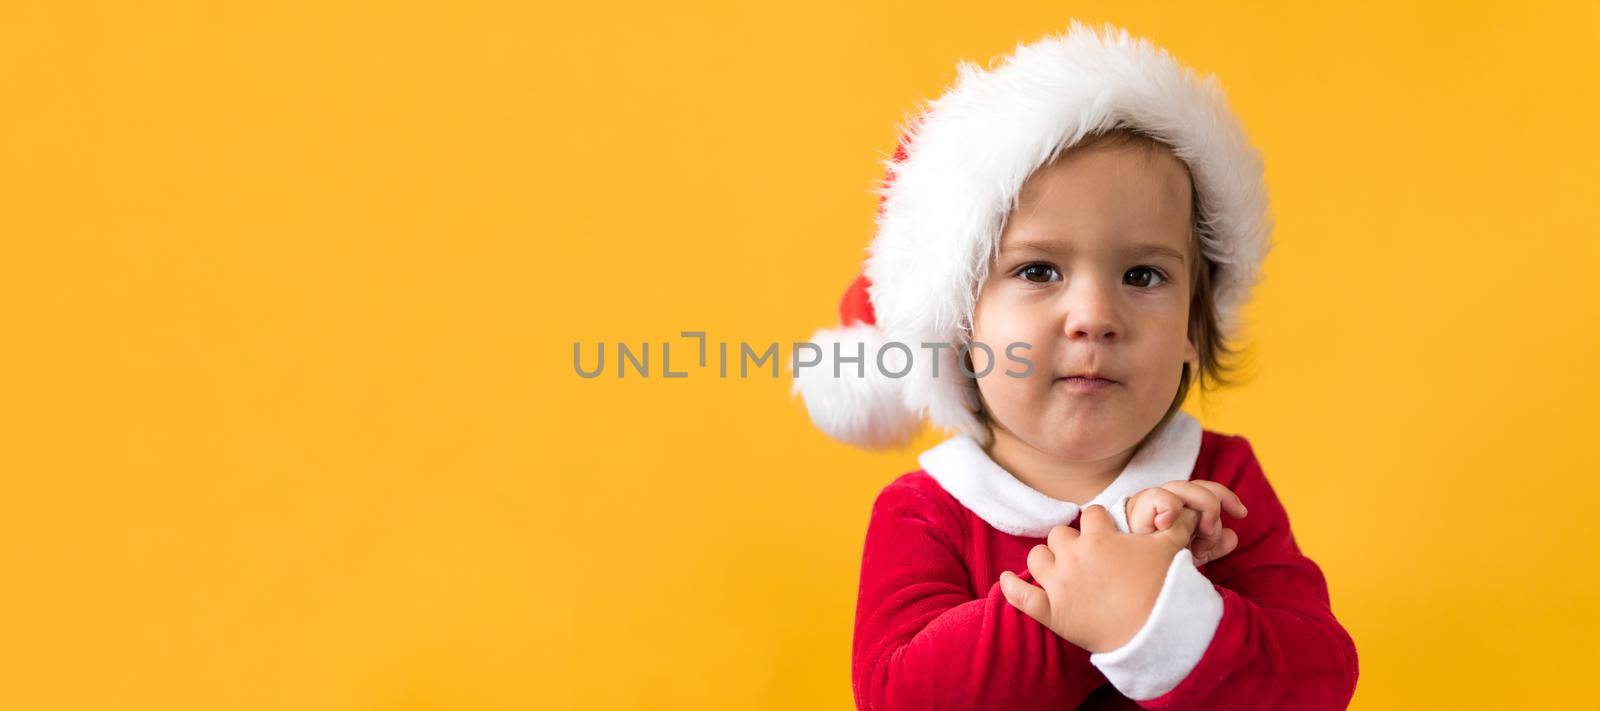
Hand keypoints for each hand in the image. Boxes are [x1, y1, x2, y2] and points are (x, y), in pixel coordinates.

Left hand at [998, 504, 1199, 652]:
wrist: (1157, 633)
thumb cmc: (1166, 589)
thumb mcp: (1172, 549)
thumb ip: (1175, 523)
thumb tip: (1185, 508)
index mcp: (1100, 538)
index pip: (1090, 515)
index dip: (1098, 523)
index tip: (1105, 534)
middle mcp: (1074, 556)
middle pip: (1059, 534)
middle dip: (1071, 542)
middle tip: (1086, 558)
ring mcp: (1060, 584)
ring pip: (1036, 557)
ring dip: (1046, 560)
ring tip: (1059, 569)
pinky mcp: (1051, 613)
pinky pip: (1020, 596)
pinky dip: (1010, 588)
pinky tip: (1005, 581)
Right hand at [1124, 480, 1247, 565]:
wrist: (1123, 580)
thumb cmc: (1154, 567)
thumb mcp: (1189, 557)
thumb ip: (1211, 546)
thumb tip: (1234, 536)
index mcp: (1177, 510)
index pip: (1206, 490)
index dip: (1226, 497)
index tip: (1242, 513)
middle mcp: (1164, 502)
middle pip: (1196, 485)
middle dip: (1212, 504)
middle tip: (1211, 530)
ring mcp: (1148, 505)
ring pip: (1180, 487)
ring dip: (1196, 507)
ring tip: (1198, 534)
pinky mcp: (1134, 512)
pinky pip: (1156, 497)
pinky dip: (1169, 507)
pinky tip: (1168, 526)